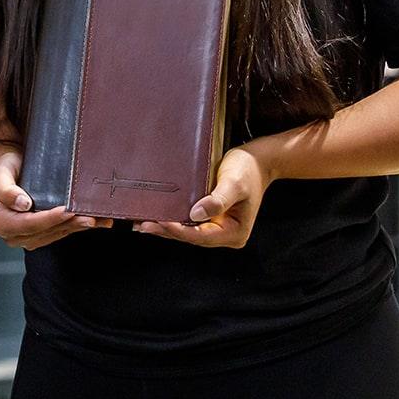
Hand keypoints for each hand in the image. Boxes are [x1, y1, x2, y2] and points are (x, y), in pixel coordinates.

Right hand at [0, 148, 103, 248]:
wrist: (6, 172)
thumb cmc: (2, 171)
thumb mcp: (0, 175)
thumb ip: (7, 190)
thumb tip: (23, 204)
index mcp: (3, 224)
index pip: (30, 224)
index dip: (50, 219)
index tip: (66, 211)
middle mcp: (15, 235)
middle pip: (46, 232)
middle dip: (69, 224)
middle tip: (89, 218)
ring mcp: (29, 237)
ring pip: (57, 234)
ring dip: (77, 227)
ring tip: (96, 220)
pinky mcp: (41, 234)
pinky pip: (60, 232)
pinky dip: (77, 226)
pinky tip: (95, 223)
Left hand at [137, 145, 269, 247]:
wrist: (257, 161)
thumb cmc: (248, 170)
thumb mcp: (234, 183)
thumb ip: (218, 200)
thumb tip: (196, 215)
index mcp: (234, 233)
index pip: (202, 236)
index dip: (180, 231)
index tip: (162, 222)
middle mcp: (225, 235)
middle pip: (192, 237)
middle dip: (167, 231)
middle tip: (142, 224)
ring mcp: (217, 227)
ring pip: (187, 232)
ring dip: (166, 228)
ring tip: (141, 223)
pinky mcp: (209, 218)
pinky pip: (188, 222)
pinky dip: (172, 220)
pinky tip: (155, 216)